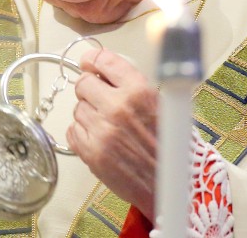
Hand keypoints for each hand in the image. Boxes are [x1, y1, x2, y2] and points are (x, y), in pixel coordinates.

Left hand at [66, 47, 158, 220]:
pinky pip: (72, 131)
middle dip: (89, 90)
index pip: (103, 60)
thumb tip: (102, 69)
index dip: (93, 60)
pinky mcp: (91, 152)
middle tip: (100, 99)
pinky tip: (100, 140)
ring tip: (108, 126)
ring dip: (88, 115)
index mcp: (139, 91)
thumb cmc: (170, 146)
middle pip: (83, 83)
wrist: (174, 185)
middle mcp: (118, 107)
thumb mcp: (160, 104)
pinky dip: (82, 134)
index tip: (89, 63)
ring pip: (77, 109)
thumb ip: (131, 86)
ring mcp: (102, 130)